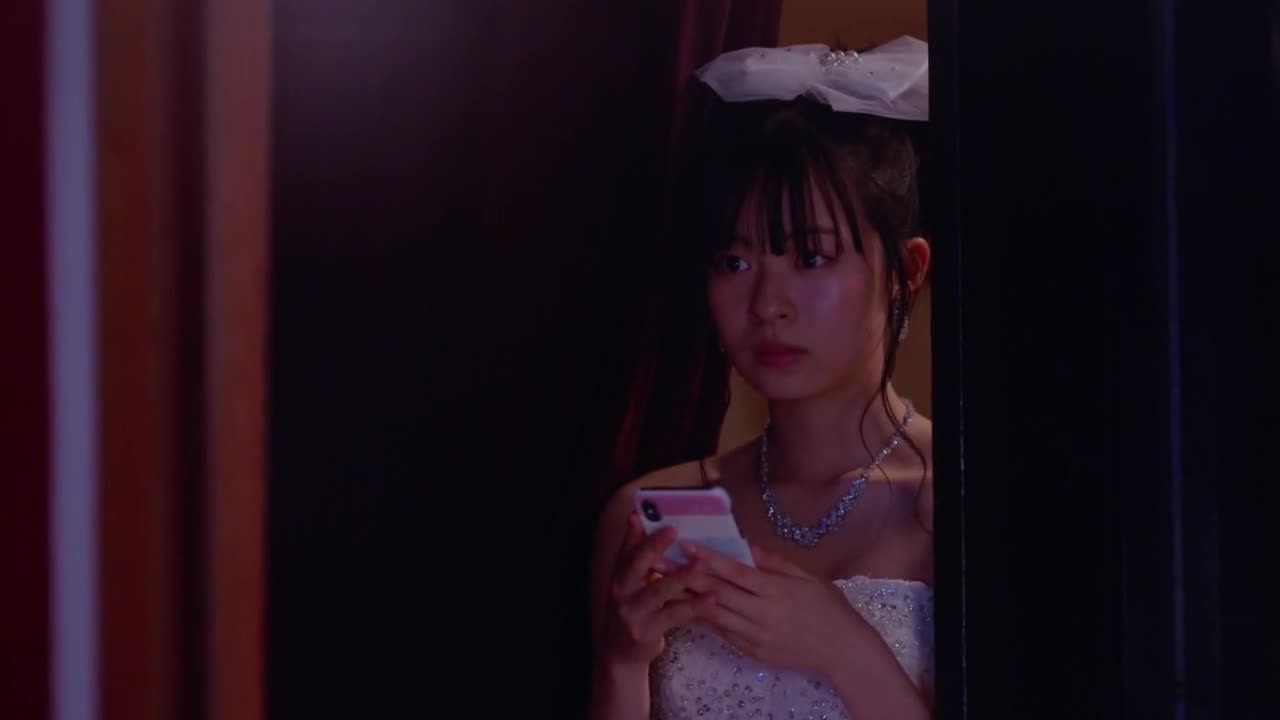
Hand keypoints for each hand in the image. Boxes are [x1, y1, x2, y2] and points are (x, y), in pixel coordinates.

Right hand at [600, 513, 717, 669]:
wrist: (621, 653)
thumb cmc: (634, 609)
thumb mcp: (631, 582)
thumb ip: (638, 555)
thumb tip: (639, 518)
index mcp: (619, 573)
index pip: (626, 547)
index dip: (633, 530)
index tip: (641, 511)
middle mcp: (621, 590)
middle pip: (637, 564)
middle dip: (655, 546)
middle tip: (674, 530)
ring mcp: (632, 611)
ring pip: (658, 590)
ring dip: (681, 576)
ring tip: (702, 564)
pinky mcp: (646, 630)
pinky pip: (673, 615)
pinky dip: (694, 606)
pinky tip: (712, 598)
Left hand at [682, 542, 863, 674]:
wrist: (841, 649)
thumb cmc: (826, 606)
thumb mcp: (805, 576)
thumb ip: (773, 561)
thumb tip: (745, 546)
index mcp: (776, 591)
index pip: (735, 572)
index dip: (708, 558)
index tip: (686, 545)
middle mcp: (762, 614)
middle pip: (717, 593)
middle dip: (687, 576)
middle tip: (662, 563)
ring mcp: (756, 636)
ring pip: (714, 615)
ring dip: (688, 600)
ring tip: (666, 585)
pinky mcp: (753, 652)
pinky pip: (723, 634)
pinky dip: (704, 620)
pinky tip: (687, 608)